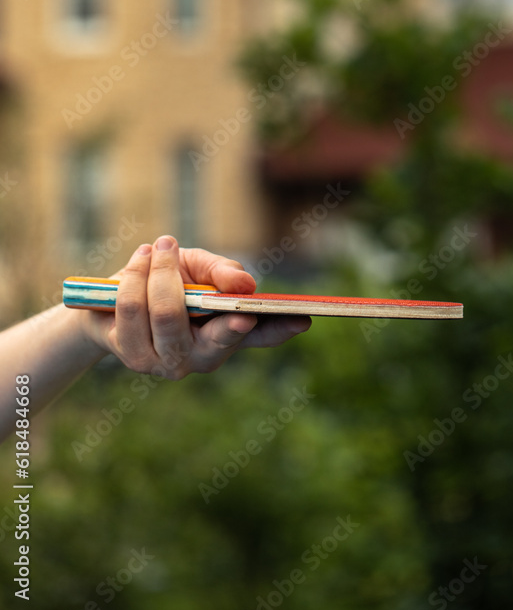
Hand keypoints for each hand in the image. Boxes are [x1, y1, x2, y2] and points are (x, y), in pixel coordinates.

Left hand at [80, 235, 310, 377]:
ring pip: (167, 312)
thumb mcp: (200, 268)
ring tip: (158, 246)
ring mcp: (168, 362)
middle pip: (212, 331)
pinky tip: (141, 259)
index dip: (281, 329)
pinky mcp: (135, 357)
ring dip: (158, 268)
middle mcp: (203, 356)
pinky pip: (134, 309)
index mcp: (228, 334)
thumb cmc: (168, 281)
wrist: (112, 303)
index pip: (262, 336)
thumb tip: (244, 286)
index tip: (302, 320)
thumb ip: (223, 273)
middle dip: (199, 289)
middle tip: (173, 247)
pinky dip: (136, 274)